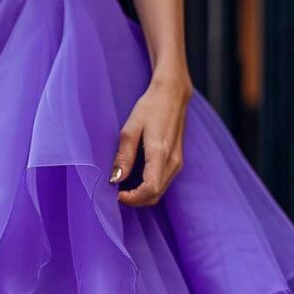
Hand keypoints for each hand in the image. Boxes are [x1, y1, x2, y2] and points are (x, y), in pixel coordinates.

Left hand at [111, 73, 191, 206]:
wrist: (173, 93)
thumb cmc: (151, 107)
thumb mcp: (131, 128)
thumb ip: (124, 156)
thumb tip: (115, 179)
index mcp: (161, 153)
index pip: (150, 189)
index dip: (132, 198)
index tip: (116, 194)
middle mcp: (173, 162)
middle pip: (155, 195)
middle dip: (135, 200)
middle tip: (117, 193)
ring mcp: (177, 163)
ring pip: (159, 192)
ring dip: (141, 196)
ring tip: (124, 187)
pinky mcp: (176, 162)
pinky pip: (162, 183)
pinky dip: (148, 188)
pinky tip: (135, 180)